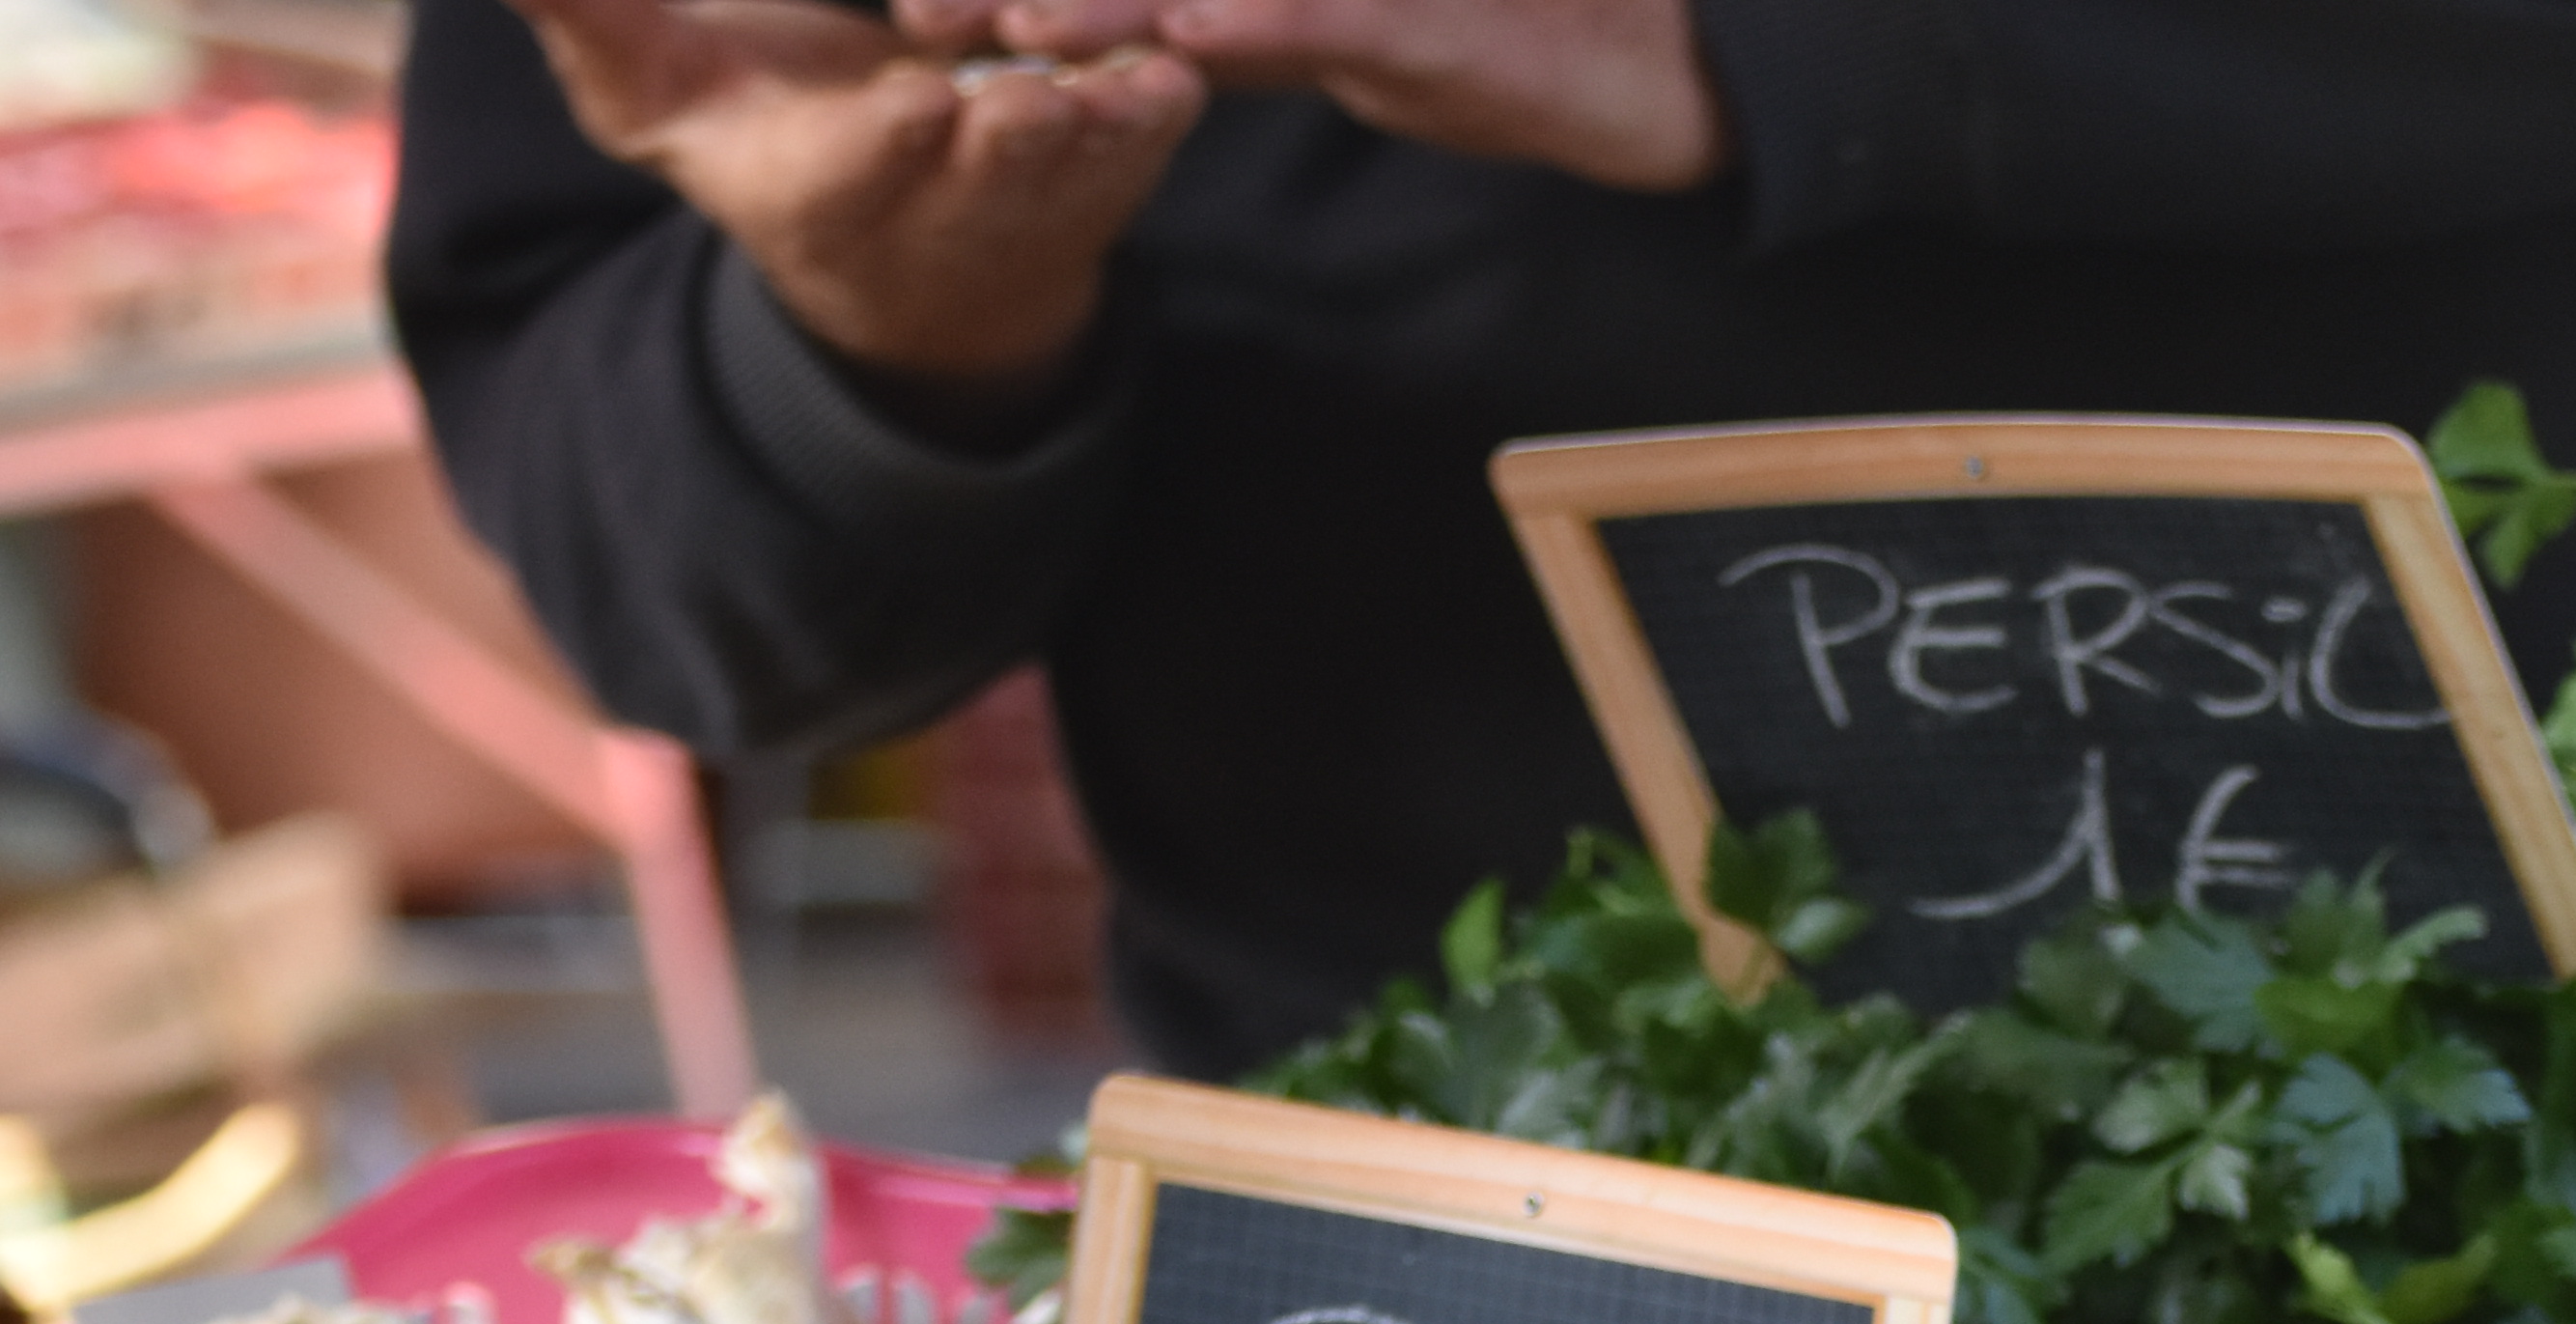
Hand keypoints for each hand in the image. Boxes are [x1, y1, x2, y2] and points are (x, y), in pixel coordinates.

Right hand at [509, 0, 1201, 397]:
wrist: (901, 222)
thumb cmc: (757, 128)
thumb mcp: (652, 86)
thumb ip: (587, 11)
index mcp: (818, 192)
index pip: (855, 169)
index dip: (885, 140)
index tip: (921, 106)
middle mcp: (941, 203)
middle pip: (994, 163)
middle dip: (1024, 128)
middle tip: (1042, 90)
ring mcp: (1045, 183)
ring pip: (1095, 145)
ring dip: (1116, 103)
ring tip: (1142, 68)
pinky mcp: (1122, 146)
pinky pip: (1159, 115)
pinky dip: (1167, 83)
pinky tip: (1172, 52)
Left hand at [898, 0, 1719, 190]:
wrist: (1654, 58)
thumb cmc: (1505, 37)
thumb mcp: (1351, 35)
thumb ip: (1255, 28)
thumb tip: (1160, 33)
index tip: (936, 17)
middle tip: (921, 12)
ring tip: (999, 20)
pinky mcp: (1427, 21)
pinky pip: (1327, 18)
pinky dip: (1251, 27)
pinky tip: (1180, 36)